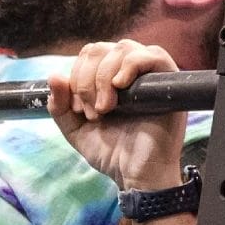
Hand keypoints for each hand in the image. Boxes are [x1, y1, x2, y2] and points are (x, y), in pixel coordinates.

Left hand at [48, 40, 186, 189]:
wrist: (136, 175)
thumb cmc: (111, 152)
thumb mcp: (75, 129)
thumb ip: (60, 105)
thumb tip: (54, 76)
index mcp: (109, 78)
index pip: (89, 55)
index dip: (77, 78)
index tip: (80, 110)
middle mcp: (130, 72)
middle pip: (101, 49)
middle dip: (87, 80)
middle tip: (93, 112)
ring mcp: (152, 75)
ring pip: (123, 49)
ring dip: (104, 78)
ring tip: (105, 109)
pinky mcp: (170, 81)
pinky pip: (152, 55)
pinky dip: (130, 66)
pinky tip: (120, 86)